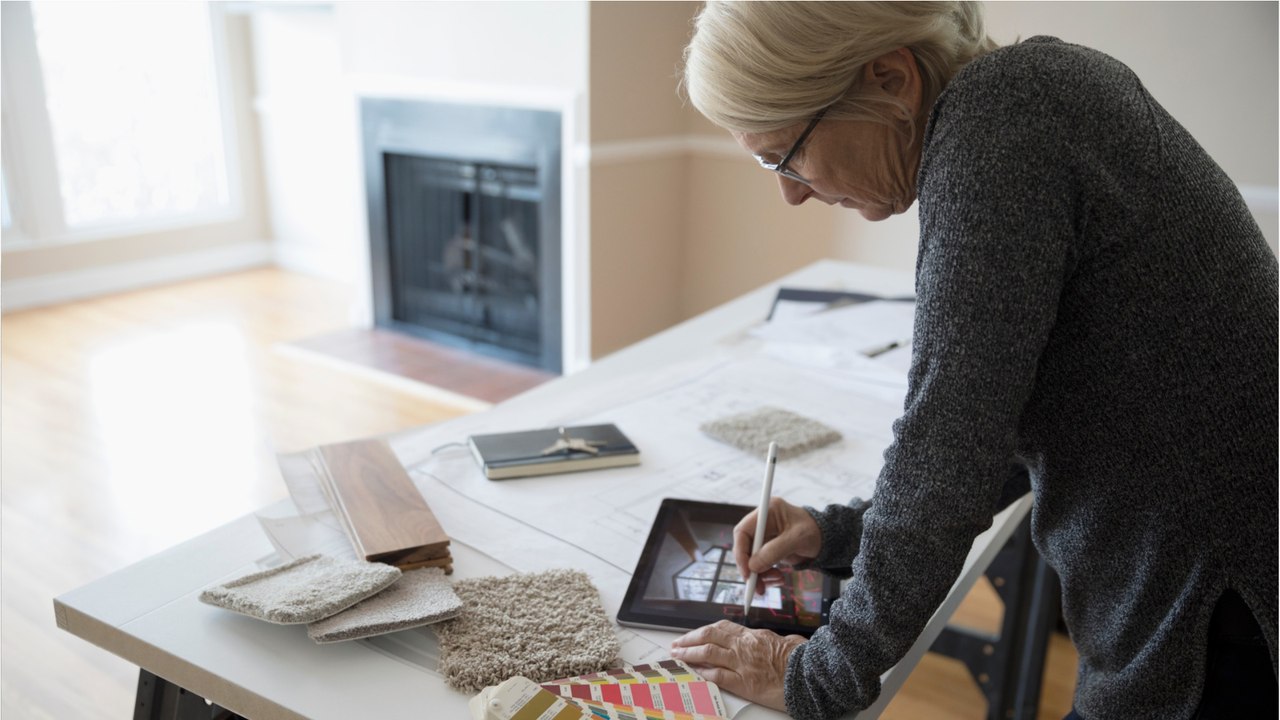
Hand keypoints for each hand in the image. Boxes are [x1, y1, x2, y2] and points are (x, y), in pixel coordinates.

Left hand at [670, 620, 805, 711]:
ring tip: (678, 655)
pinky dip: (704, 672)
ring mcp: (742, 664)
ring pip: (708, 653)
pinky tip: (695, 671)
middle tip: (677, 643)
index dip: (703, 630)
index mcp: (753, 635)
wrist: (809, 675)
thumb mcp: (784, 641)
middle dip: (689, 639)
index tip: (693, 634)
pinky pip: (718, 675)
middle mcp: (744, 646)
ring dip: (690, 654)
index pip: (721, 628)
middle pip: (709, 636)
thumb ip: (768, 640)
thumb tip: (763, 640)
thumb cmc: (801, 659)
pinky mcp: (744, 682)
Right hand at [735, 497, 820, 593]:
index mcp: (767, 512)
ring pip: (752, 560)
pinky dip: (766, 576)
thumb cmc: (816, 532)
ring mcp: (765, 538)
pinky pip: (761, 566)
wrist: (828, 541)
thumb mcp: (797, 539)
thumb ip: (774, 551)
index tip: (747, 571)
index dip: (741, 551)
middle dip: (750, 568)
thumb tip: (753, 566)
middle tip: (756, 585)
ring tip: (776, 581)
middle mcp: (763, 524)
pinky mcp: (769, 550)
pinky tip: (778, 579)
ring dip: (759, 575)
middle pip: (745, 548)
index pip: (743, 531)